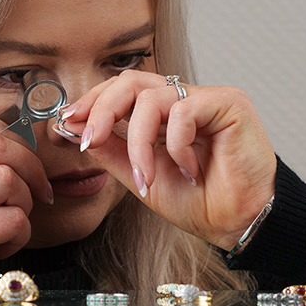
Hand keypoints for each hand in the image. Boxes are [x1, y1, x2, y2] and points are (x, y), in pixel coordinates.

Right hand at [0, 115, 53, 290]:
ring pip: (8, 179)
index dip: (17, 141)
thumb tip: (25, 143)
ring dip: (23, 204)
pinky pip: (13, 218)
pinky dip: (20, 235)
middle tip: (40, 193)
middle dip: (31, 167)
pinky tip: (2, 249)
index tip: (27, 167)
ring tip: (10, 226)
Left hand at [59, 71, 276, 250]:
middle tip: (88, 139)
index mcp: (163, 114)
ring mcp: (207, 98)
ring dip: (138, 142)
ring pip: (152, 98)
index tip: (68, 122)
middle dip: (102, 108)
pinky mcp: (229, 103)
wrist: (237, 224)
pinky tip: (189, 169)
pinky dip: (176, 144)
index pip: (121, 90)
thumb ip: (112, 151)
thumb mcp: (141, 177)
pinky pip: (183, 111)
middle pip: (132, 81)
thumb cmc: (199, 202)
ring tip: (145, 177)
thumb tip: (73, 128)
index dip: (93, 102)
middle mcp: (183, 100)